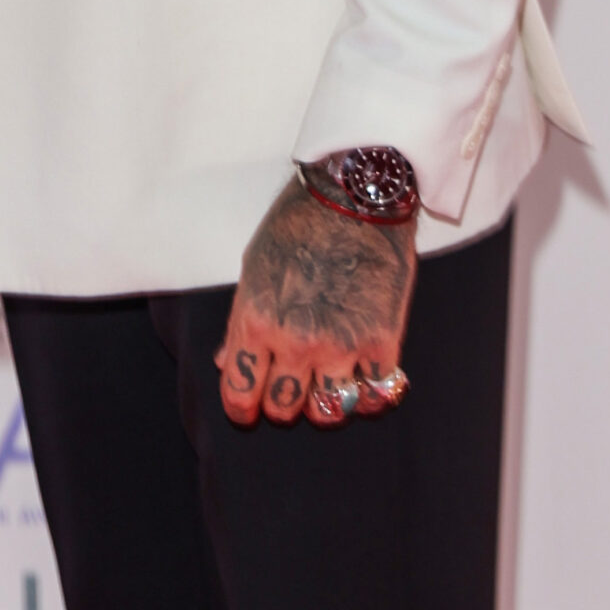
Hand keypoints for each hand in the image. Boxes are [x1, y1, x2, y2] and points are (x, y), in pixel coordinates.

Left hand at [215, 174, 416, 428]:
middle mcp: (296, 341)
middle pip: (284, 409)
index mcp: (256, 320)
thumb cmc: (298, 225)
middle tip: (288, 388)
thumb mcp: (253, 267)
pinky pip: (377, 395)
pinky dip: (370, 395)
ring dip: (325, 403)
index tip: (246, 409)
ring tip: (325, 384)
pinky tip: (363, 380)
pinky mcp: (383, 342)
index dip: (241, 407)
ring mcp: (342, 346)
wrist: (354, 198)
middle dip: (282, 403)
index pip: (240, 392)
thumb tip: (226, 361)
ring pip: (331, 411)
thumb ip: (240, 322)